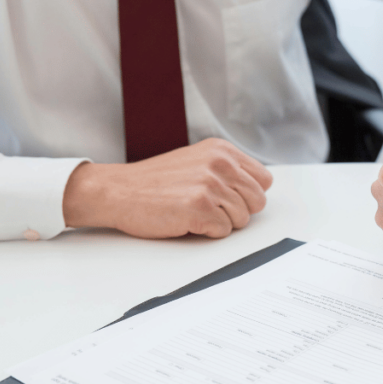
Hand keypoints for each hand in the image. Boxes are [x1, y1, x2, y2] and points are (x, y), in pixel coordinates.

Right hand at [63, 138, 272, 238]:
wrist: (118, 191)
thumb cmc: (155, 182)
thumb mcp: (197, 161)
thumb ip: (227, 170)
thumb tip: (256, 190)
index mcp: (222, 151)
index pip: (264, 181)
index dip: (249, 195)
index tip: (229, 198)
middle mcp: (220, 164)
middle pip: (257, 202)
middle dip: (238, 211)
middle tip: (211, 209)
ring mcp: (210, 185)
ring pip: (242, 219)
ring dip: (220, 222)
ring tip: (194, 212)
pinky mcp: (200, 207)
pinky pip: (223, 231)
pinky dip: (207, 232)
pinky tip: (187, 220)